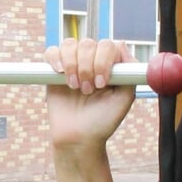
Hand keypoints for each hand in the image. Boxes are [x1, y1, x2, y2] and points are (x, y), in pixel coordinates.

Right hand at [44, 38, 136, 152]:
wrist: (77, 138)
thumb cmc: (102, 121)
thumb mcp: (124, 99)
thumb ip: (129, 74)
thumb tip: (122, 48)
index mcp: (112, 66)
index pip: (110, 45)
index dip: (104, 60)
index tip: (102, 83)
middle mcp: (94, 61)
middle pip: (89, 43)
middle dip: (87, 67)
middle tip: (87, 91)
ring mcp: (74, 65)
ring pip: (71, 45)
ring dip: (72, 65)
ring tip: (75, 87)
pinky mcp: (54, 71)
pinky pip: (52, 51)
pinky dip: (55, 58)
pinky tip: (60, 73)